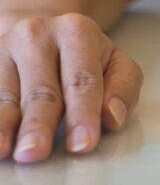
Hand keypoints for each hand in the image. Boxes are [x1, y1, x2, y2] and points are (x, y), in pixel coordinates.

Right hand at [0, 13, 142, 162]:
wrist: (43, 32)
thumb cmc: (85, 57)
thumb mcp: (115, 63)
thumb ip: (123, 88)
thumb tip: (112, 116)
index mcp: (77, 31)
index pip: (82, 80)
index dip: (83, 113)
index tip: (82, 144)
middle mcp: (36, 36)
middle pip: (41, 90)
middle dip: (40, 124)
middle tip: (37, 152)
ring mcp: (4, 49)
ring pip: (6, 96)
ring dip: (5, 126)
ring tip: (5, 150)